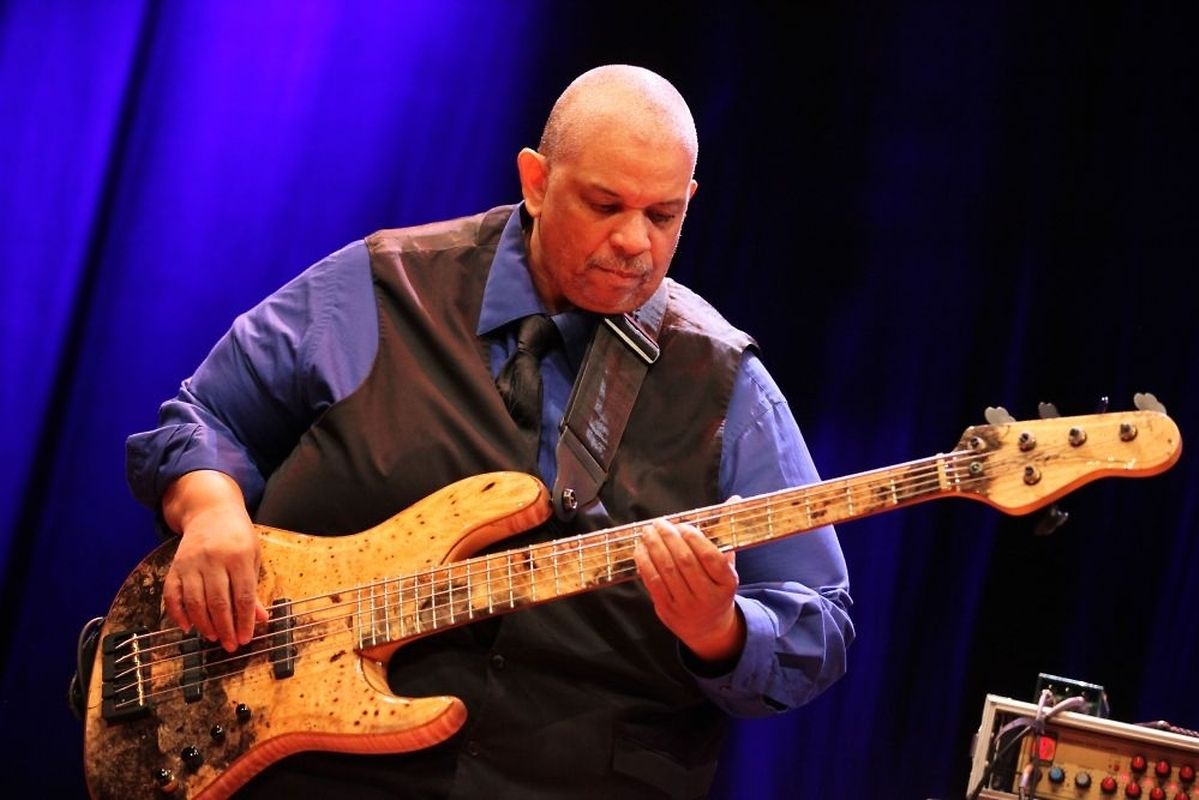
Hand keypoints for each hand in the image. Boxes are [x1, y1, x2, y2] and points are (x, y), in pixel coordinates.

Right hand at [162, 471, 268, 651]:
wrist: (210, 510)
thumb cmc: (237, 536)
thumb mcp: (252, 556)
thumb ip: (254, 587)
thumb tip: (261, 618)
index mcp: (238, 556)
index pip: (243, 596)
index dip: (244, 621)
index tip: (246, 638)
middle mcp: (213, 559)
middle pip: (219, 602)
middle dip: (225, 628)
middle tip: (230, 645)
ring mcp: (191, 563)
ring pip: (195, 601)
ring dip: (204, 625)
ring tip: (213, 638)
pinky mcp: (175, 566)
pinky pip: (172, 594)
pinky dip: (177, 614)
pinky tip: (187, 628)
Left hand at [633, 518, 745, 664]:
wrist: (709, 628)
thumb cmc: (717, 587)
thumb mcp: (727, 565)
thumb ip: (725, 533)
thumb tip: (735, 499)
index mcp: (727, 583)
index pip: (710, 557)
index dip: (695, 538)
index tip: (683, 525)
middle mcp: (708, 596)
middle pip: (685, 562)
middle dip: (669, 538)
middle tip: (659, 523)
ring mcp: (687, 606)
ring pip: (667, 572)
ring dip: (653, 547)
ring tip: (647, 532)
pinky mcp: (667, 611)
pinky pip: (653, 583)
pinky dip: (645, 563)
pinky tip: (640, 549)